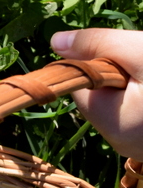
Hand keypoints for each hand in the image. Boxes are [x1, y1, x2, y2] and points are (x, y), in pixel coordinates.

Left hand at [53, 28, 142, 161]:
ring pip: (122, 104)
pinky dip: (141, 98)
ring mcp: (141, 146)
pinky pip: (138, 114)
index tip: (122, 55)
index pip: (81, 87)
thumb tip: (54, 41)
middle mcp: (124, 144)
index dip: (98, 64)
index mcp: (115, 126)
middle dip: (120, 76)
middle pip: (102, 97)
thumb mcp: (140, 51)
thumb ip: (97, 44)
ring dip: (134, 86)